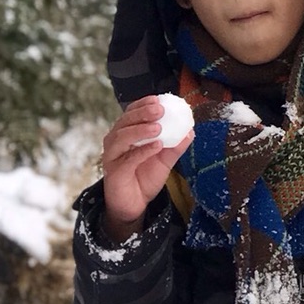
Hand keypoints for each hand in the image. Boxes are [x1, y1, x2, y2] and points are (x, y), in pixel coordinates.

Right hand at [101, 97, 189, 241]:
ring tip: (158, 127)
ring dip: (141, 130)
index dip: (143, 104)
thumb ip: (175, 146)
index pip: (131, 114)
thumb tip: (190, 131)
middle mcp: (115, 141)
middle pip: (125, 121)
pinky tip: (156, 145)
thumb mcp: (164, 160)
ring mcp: (112, 156)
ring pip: (122, 137)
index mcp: (126, 134)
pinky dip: (142, 150)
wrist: (134, 204)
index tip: (159, 99)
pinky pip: (128, 158)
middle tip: (160, 109)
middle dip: (142, 113)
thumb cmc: (145, 178)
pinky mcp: (114, 171)